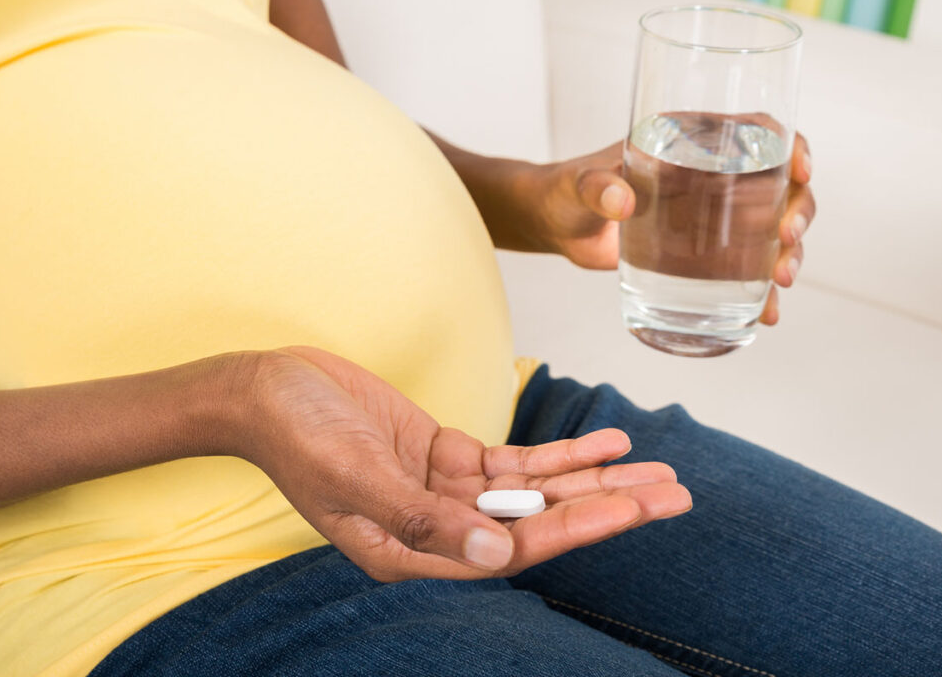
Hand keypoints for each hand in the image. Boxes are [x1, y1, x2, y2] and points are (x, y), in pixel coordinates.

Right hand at [236, 347, 690, 581]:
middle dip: (607, 506)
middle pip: (538, 521)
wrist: (265, 390)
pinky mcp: (444, 453)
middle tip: (675, 494)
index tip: (630, 509)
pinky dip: (558, 452)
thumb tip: (496, 550)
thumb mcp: (354, 475)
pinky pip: (512, 459)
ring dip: (594, 478)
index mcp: (411, 551)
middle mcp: (437, 528)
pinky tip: (604, 440)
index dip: (573, 528)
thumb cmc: (296, 434)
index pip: (511, 547)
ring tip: (656, 468)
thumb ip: (421, 518)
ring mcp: (443, 490)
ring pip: (535, 490)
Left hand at [523, 135, 814, 324]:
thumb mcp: (578, 185)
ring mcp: (711, 216)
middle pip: (780, 184)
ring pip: (772, 229)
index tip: (801, 169)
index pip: (759, 130)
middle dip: (798, 211)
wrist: (554, 225)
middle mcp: (712, 175)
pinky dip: (761, 292)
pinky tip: (768, 313)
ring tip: (781, 282)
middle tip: (786, 240)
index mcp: (692, 140)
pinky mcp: (701, 254)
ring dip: (789, 254)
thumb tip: (621, 202)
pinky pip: (745, 268)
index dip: (792, 144)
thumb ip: (595, 188)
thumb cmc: (566, 190)